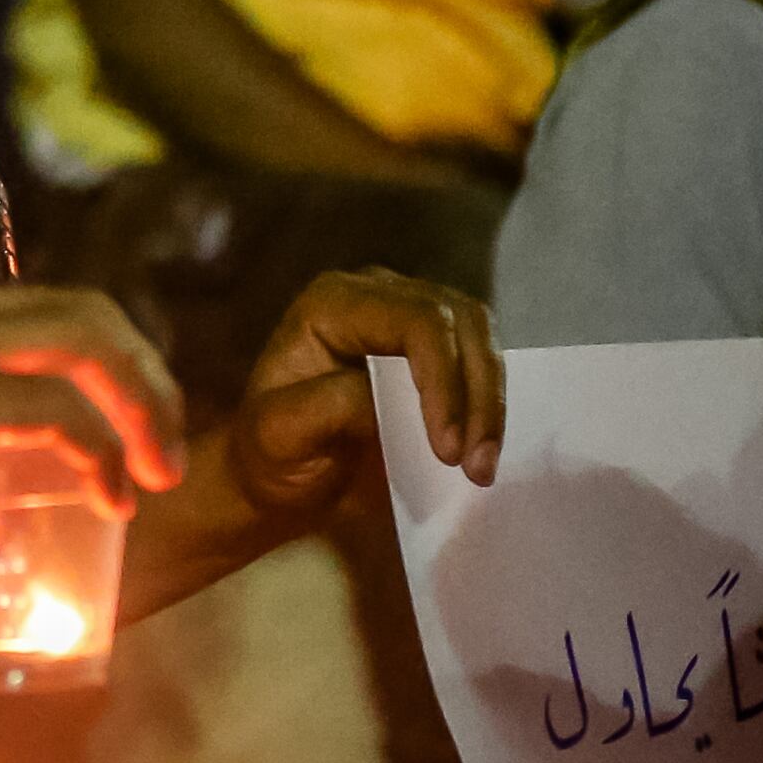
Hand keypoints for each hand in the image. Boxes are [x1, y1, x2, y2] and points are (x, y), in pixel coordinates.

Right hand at [0, 281, 184, 572]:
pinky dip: (102, 450)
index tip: (125, 425)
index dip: (104, 361)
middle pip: (87, 313)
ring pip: (88, 343)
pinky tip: (112, 496)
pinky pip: (59, 410)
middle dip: (145, 376)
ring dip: (143, 406)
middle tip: (164, 447)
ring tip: (158, 471)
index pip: (44, 309)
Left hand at [212, 267, 503, 529]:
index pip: (416, 321)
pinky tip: (483, 449)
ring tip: (482, 466)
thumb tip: (382, 397)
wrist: (282, 469)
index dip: (443, 378)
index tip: (447, 449)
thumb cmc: (272, 450)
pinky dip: (488, 404)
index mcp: (334, 303)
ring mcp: (411, 313)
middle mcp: (378, 293)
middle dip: (477, 395)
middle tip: (477, 467)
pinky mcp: (436, 344)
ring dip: (490, 402)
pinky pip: (480, 359)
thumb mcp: (279, 435)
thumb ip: (324, 408)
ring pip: (480, 336)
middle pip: (460, 321)